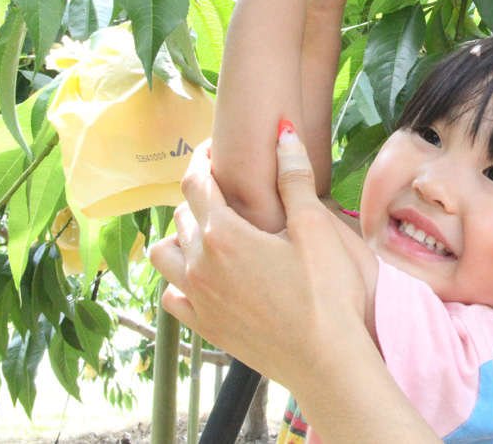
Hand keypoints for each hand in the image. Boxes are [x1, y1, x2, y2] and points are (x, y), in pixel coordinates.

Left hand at [149, 138, 373, 389]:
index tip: (214, 148)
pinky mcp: (206, 328)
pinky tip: (204, 276)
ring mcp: (199, 300)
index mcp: (224, 234)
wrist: (327, 359)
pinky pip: (172, 295)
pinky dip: (180, 278)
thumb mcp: (316, 227)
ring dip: (180, 236)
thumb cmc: (327, 291)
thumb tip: (282, 132)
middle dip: (198, 195)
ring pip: (165, 256)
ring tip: (209, 230)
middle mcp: (200, 265)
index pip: (197, 183)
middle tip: (224, 186)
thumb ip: (294, 178)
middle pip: (181, 215)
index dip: (203, 159)